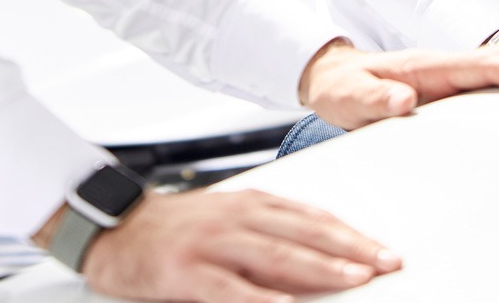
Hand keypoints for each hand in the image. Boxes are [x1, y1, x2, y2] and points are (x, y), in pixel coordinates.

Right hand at [46, 187, 399, 302]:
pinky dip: (261, 298)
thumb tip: (319, 256)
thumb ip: (268, 235)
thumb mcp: (226, 220)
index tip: (381, 248)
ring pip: (275, 255)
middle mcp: (235, 218)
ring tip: (354, 279)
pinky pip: (231, 290)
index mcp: (249, 204)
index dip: (349, 233)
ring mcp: (211, 245)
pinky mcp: (187, 273)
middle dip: (349, 249)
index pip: (310, 217)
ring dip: (319, 267)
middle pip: (303, 233)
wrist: (113, 228)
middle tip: (385, 262)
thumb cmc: (173, 229)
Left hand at [296, 38, 498, 129]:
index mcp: (430, 67)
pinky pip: (497, 82)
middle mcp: (447, 66)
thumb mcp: (351, 99)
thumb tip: (405, 100)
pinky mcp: (454, 89)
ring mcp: (453, 76)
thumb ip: (376, 99)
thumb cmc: (344, 91)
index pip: (485, 64)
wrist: (334, 81)